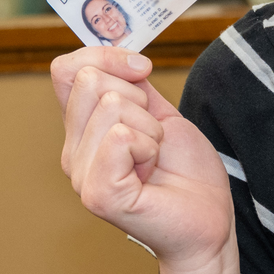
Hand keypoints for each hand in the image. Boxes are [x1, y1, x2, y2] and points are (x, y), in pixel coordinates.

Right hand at [51, 47, 235, 273]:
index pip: (65, 69)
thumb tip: (121, 57)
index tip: (142, 71)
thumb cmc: (184, 170)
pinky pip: (120, 137)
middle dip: (137, 98)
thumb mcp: (158, 111)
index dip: (105, 56)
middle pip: (90, 80)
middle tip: (152, 135)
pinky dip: (148, 146)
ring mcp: (82, 176)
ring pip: (111, 106)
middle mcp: (73, 152)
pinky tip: (150, 170)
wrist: (208, 216)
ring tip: (153, 157)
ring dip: (149, 127)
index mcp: (82, 130)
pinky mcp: (100, 194)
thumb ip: (132, 84)